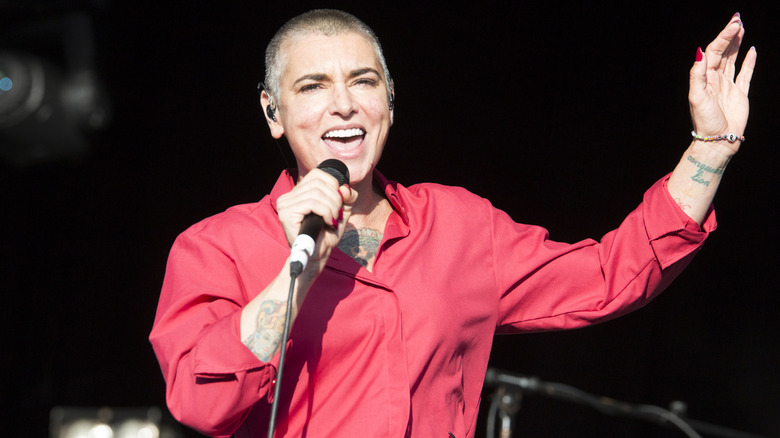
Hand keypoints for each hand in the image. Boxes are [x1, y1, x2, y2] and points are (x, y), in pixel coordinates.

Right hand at [276, 169, 357, 270]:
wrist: (317, 255)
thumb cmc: (326, 234)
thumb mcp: (341, 212)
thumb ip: (346, 198)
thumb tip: (345, 187)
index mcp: (299, 192)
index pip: (317, 174)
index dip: (333, 185)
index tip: (339, 203)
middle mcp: (288, 196)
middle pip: (318, 183)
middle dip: (335, 198)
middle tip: (337, 215)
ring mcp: (285, 204)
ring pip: (316, 193)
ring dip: (331, 207)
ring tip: (332, 220)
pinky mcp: (286, 213)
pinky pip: (311, 203)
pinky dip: (325, 212)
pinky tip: (327, 222)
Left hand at [689, 13, 755, 156]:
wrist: (718, 140)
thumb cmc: (705, 121)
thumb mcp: (697, 97)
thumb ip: (697, 74)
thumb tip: (700, 51)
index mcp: (705, 78)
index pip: (714, 51)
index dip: (723, 37)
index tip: (733, 24)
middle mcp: (716, 79)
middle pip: (723, 52)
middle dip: (730, 35)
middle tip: (738, 19)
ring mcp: (728, 86)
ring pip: (733, 59)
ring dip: (737, 43)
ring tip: (741, 27)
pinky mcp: (740, 94)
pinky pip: (745, 74)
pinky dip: (749, 62)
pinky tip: (751, 50)